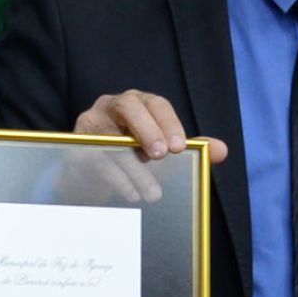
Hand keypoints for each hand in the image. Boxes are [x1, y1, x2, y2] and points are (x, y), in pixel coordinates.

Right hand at [61, 92, 223, 202]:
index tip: (179, 147)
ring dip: (134, 166)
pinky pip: (95, 157)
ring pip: (112, 136)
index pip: (155, 103)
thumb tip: (222, 150)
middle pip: (129, 106)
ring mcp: (90, 123)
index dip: (169, 123)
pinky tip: (131, 193)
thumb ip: (191, 149)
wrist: (91, 177)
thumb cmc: (132, 158)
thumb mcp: (162, 153)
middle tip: (163, 156)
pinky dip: (116, 177)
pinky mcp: (76, 145)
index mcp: (138, 103)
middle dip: (147, 130)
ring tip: (153, 192)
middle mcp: (112, 105)